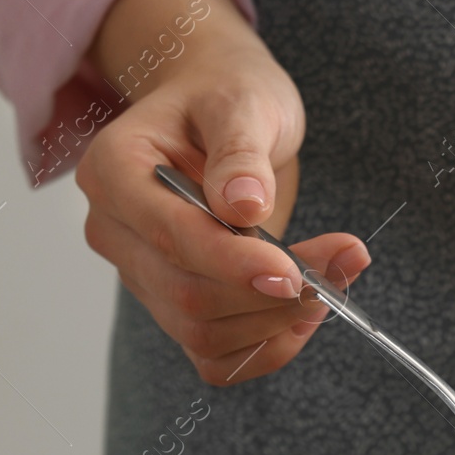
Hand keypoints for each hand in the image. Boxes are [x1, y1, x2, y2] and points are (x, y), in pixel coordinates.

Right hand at [76, 0, 370, 384]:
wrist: (220, 115)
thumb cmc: (226, 97)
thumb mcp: (243, 101)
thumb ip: (241, 151)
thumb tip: (244, 204)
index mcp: (114, 171)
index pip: (172, 239)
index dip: (235, 264)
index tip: (294, 272)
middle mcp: (116, 231)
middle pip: (188, 298)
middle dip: (272, 296)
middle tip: (340, 263)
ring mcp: (142, 275)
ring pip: (203, 335)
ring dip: (277, 322)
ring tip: (331, 278)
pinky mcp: (173, 305)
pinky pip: (214, 358)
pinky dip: (266, 348)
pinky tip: (302, 312)